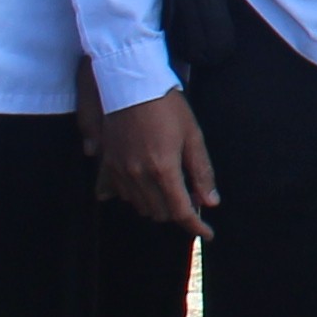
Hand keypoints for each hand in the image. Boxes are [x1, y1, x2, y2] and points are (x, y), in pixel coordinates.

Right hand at [96, 89, 219, 235]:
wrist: (131, 83)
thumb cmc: (167, 106)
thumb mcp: (193, 136)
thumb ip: (201, 172)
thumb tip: (210, 202)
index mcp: (163, 170)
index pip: (181, 212)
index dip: (196, 227)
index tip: (208, 234)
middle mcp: (138, 176)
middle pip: (160, 212)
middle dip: (179, 211)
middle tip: (192, 196)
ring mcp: (119, 171)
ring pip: (140, 206)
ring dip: (157, 204)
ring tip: (170, 187)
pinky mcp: (106, 164)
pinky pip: (117, 193)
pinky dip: (134, 195)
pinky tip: (143, 186)